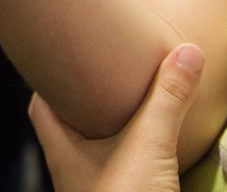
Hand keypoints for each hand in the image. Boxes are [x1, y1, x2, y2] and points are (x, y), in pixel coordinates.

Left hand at [29, 43, 204, 191]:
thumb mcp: (149, 147)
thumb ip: (167, 100)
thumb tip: (187, 51)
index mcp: (62, 150)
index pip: (40, 104)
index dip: (49, 75)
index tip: (65, 49)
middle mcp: (74, 168)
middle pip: (70, 121)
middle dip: (87, 95)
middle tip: (104, 65)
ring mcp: (98, 185)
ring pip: (98, 144)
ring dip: (114, 121)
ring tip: (132, 93)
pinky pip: (122, 163)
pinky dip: (135, 145)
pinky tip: (156, 136)